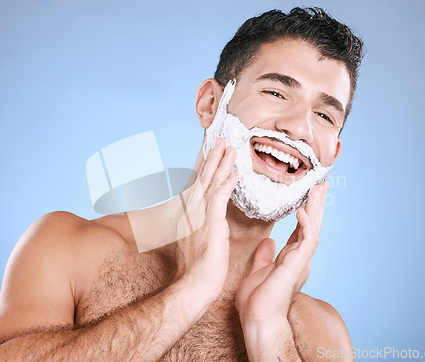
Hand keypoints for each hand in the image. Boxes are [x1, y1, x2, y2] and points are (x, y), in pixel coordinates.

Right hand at [174, 138, 237, 300]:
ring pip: (211, 183)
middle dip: (212, 158)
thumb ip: (199, 223)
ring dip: (220, 164)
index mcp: (190, 213)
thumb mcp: (196, 239)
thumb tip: (204, 217)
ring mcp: (200, 216)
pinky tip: (234, 173)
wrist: (196, 284)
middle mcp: (192, 211)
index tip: (210, 152)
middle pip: (203, 178)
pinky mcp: (210, 223)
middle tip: (220, 140)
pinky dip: (226, 184)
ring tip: (229, 148)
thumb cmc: (198, 266)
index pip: (198, 184)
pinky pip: (219, 198)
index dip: (205, 166)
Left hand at [235, 182, 328, 324]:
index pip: (300, 230)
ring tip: (319, 189)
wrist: (257, 318)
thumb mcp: (258, 271)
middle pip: (311, 225)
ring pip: (314, 229)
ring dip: (316, 209)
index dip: (304, 213)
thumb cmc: (257, 301)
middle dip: (315, 205)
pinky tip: (302, 210)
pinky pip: (308, 241)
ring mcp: (300, 261)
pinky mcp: (298, 265)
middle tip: (320, 186)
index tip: (306, 197)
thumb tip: (268, 242)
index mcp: (289, 259)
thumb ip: (264, 257)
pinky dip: (306, 225)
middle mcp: (298, 258)